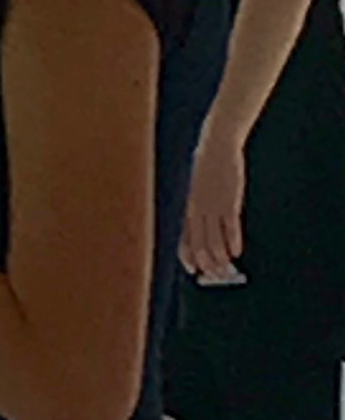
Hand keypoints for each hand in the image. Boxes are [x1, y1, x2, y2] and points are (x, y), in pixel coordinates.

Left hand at [180, 129, 245, 281]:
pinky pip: (230, 226)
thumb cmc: (206, 166)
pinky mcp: (230, 201)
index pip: (183, 238)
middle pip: (200, 244)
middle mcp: (198, 209)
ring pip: (215, 240)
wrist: (217, 145)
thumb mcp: (196, 188)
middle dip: (207, 263)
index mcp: (188, 206)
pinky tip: (237, 252)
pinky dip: (233, 242)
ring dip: (221, 257)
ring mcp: (213, 205)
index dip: (188, 256)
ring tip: (227, 267)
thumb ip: (197, 207)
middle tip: (216, 274)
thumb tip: (202, 228)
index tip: (193, 269)